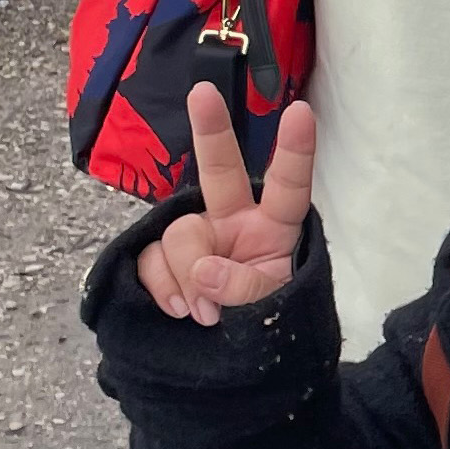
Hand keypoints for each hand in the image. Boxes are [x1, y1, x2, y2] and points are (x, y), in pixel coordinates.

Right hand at [134, 85, 315, 324]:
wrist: (233, 356)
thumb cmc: (269, 318)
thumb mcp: (275, 308)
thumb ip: (246, 289)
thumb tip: (202, 272)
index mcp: (275, 227)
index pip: (289, 185)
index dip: (295, 150)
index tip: (301, 111)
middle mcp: (235, 220)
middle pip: (220, 170)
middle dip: (211, 130)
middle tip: (203, 92)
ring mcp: (196, 237)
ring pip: (178, 234)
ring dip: (186, 277)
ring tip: (203, 314)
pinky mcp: (162, 257)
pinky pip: (148, 259)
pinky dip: (161, 286)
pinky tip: (178, 309)